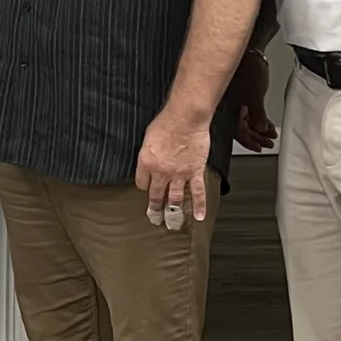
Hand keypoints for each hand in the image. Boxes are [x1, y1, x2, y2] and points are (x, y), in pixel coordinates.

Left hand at [135, 107, 210, 228]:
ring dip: (171, 211)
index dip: (144, 186)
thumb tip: (150, 158)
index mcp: (146, 163)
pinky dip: (199, 206)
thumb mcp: (148, 137)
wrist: (185, 118)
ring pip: (174, 199)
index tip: (146, 189)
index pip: (141, 183)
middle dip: (154, 208)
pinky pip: (197, 193)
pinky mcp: (194, 172)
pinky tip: (198, 216)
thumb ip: (148, 152)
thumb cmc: (166, 122)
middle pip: (156, 196)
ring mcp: (179, 175)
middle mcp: (161, 173)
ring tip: (170, 221)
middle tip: (154, 217)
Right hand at [230, 48, 276, 152]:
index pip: (238, 133)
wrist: (249, 51)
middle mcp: (230, 108)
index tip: (259, 148)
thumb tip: (260, 128)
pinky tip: (266, 121)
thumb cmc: (248, 69)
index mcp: (229, 109)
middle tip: (268, 143)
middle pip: (242, 129)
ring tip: (270, 135)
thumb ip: (257, 114)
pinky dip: (258, 119)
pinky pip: (249, 113)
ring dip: (259, 129)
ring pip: (246, 121)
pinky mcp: (241, 96)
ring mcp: (235, 102)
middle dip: (256, 137)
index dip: (249, 142)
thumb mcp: (255, 95)